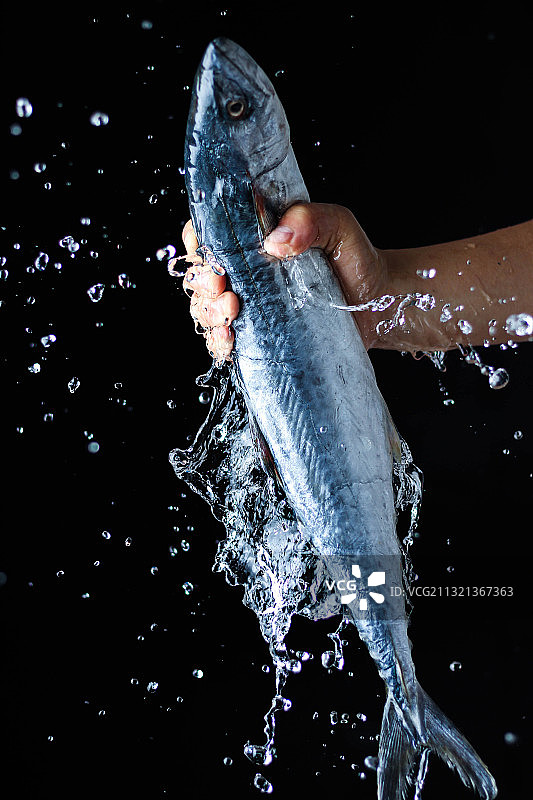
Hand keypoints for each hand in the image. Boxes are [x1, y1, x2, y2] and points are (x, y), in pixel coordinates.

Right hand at [177, 203, 387, 360]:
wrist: (379, 305)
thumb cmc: (356, 261)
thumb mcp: (339, 227)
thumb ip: (312, 219)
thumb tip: (276, 239)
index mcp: (255, 239)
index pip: (210, 234)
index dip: (199, 242)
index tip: (208, 253)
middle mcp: (246, 273)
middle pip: (202, 275)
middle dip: (203, 283)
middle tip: (223, 288)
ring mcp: (250, 306)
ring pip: (207, 310)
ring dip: (208, 313)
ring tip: (231, 312)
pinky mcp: (259, 337)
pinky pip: (225, 343)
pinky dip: (218, 343)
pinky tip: (229, 341)